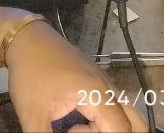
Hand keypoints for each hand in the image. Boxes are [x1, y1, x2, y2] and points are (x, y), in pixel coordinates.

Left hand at [6, 20, 144, 131]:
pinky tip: (76, 124)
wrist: (29, 40)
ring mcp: (107, 84)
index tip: (72, 132)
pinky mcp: (100, 83)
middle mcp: (109, 88)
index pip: (120, 129)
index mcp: (97, 93)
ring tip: (77, 129)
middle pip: (135, 124)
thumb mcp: (32, 113)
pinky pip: (115, 108)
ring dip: (109, 129)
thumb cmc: (31, 74)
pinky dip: (104, 122)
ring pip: (127, 115)